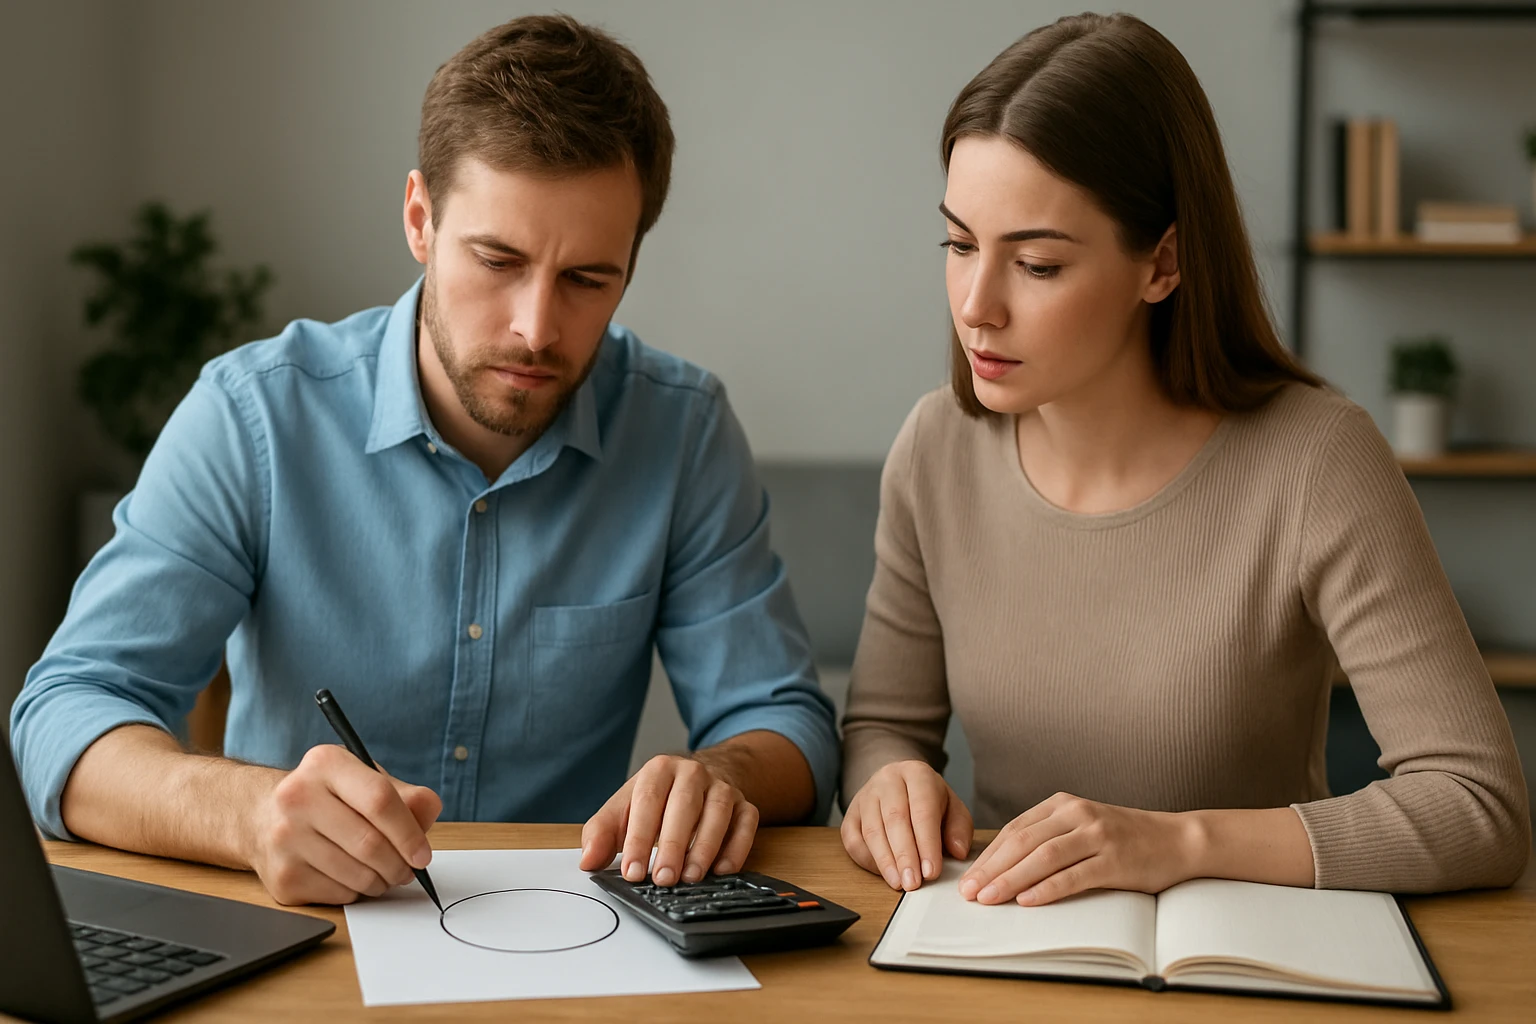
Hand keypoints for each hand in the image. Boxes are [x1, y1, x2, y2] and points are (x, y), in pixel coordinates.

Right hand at [246, 744, 442, 905]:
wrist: (262, 816)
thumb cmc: (328, 797)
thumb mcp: (365, 780)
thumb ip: (406, 795)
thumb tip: (428, 813)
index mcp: (326, 764)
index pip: (379, 800)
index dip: (409, 832)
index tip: (423, 855)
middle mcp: (297, 797)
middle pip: (370, 843)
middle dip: (400, 865)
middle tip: (408, 870)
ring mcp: (284, 838)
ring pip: (357, 875)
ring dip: (382, 882)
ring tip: (384, 873)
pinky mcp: (281, 877)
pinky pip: (339, 895)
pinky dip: (357, 892)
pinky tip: (352, 877)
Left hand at [579, 754, 758, 885]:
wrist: (699, 780)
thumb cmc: (656, 801)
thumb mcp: (623, 810)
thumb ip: (601, 834)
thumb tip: (588, 861)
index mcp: (659, 769)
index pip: (648, 801)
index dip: (639, 838)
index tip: (632, 871)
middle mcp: (693, 773)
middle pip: (684, 806)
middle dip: (673, 846)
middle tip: (662, 879)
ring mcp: (722, 787)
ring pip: (718, 813)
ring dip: (705, 848)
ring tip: (690, 878)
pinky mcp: (745, 804)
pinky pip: (746, 823)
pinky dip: (737, 847)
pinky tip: (723, 870)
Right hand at [841, 760, 973, 890]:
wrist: (899, 784)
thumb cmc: (928, 800)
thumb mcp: (952, 807)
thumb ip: (959, 828)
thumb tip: (957, 851)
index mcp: (917, 774)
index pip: (922, 810)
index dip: (927, 843)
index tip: (931, 871)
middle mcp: (888, 780)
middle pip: (894, 819)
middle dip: (905, 855)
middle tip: (913, 882)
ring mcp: (865, 796)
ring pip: (872, 830)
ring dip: (886, 861)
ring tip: (899, 883)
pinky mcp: (850, 813)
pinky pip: (853, 840)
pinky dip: (868, 860)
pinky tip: (884, 873)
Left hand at [959, 792, 1195, 906]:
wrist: (1177, 840)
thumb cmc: (1124, 838)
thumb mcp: (1082, 826)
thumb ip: (1049, 837)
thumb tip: (1003, 865)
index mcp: (1063, 804)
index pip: (1015, 830)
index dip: (989, 855)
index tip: (968, 878)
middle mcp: (1077, 814)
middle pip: (1023, 842)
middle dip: (992, 869)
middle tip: (969, 892)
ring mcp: (1097, 835)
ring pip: (1043, 857)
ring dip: (1011, 879)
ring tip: (989, 899)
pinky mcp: (1114, 860)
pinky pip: (1074, 875)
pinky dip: (1048, 888)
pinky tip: (1028, 900)